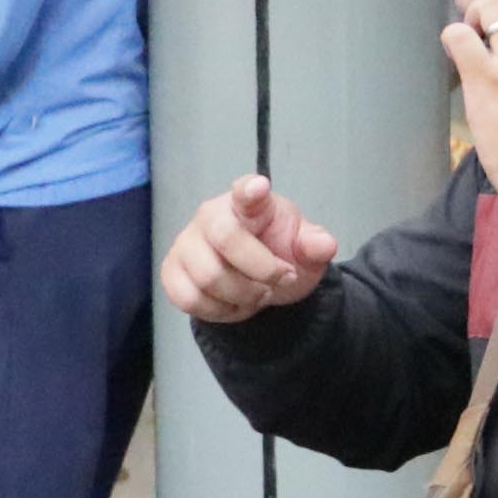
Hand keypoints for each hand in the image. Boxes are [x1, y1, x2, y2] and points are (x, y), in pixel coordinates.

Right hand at [160, 174, 336, 323]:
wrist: (257, 280)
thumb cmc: (278, 252)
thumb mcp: (305, 250)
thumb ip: (315, 245)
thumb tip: (325, 245)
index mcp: (249, 203)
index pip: (246, 191)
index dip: (250, 189)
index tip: (260, 186)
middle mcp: (211, 215)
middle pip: (226, 239)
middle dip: (262, 270)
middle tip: (282, 279)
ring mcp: (186, 243)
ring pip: (208, 277)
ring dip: (243, 296)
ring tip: (259, 293)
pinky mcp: (171, 271)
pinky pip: (189, 299)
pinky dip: (219, 311)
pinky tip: (233, 304)